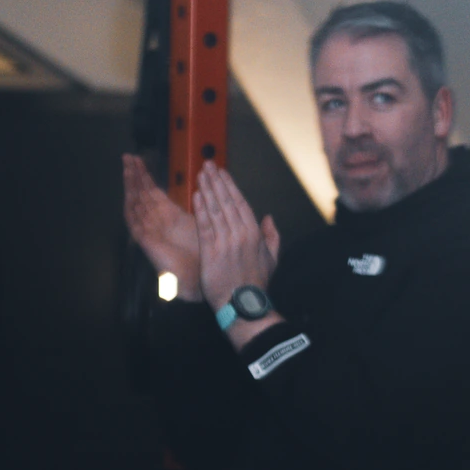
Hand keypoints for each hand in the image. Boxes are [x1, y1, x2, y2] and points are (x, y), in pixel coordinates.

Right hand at [123, 154, 200, 293]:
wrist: (202, 281)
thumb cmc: (204, 257)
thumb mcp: (202, 226)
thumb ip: (199, 210)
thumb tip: (205, 190)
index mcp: (169, 218)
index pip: (153, 193)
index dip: (146, 177)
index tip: (140, 159)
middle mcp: (157, 223)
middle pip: (141, 195)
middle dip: (135, 176)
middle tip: (129, 157)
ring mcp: (150, 232)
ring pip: (136, 204)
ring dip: (131, 186)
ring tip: (127, 167)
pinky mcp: (148, 243)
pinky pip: (135, 223)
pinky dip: (132, 207)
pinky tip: (130, 193)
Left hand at [193, 163, 279, 313]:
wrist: (243, 304)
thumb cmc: (256, 283)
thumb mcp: (272, 259)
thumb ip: (272, 236)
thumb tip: (270, 218)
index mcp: (255, 234)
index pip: (241, 203)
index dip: (230, 186)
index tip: (222, 172)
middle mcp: (241, 234)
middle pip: (227, 202)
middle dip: (217, 181)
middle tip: (208, 165)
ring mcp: (225, 242)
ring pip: (215, 210)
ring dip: (207, 190)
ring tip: (200, 175)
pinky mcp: (211, 252)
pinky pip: (205, 226)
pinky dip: (200, 210)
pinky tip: (196, 196)